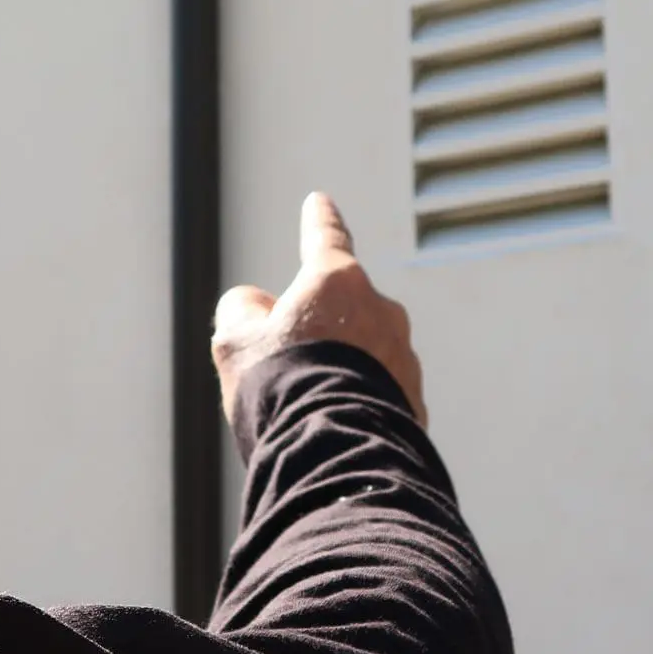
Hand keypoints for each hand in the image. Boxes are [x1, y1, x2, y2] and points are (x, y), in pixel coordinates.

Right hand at [212, 193, 426, 427]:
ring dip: (340, 373)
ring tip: (309, 411)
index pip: (325, 238)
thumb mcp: (236, 342)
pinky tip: (335, 430)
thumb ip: (243, 310)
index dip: (318, 220)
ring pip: (363, 356)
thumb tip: (257, 306)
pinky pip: (380, 395)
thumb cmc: (280, 388)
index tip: (320, 202)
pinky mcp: (416, 401)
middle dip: (318, 332)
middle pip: (341, 311)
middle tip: (286, 370)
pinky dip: (359, 405)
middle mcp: (380, 311)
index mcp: (337, 283)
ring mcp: (404, 357)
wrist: (333, 451)